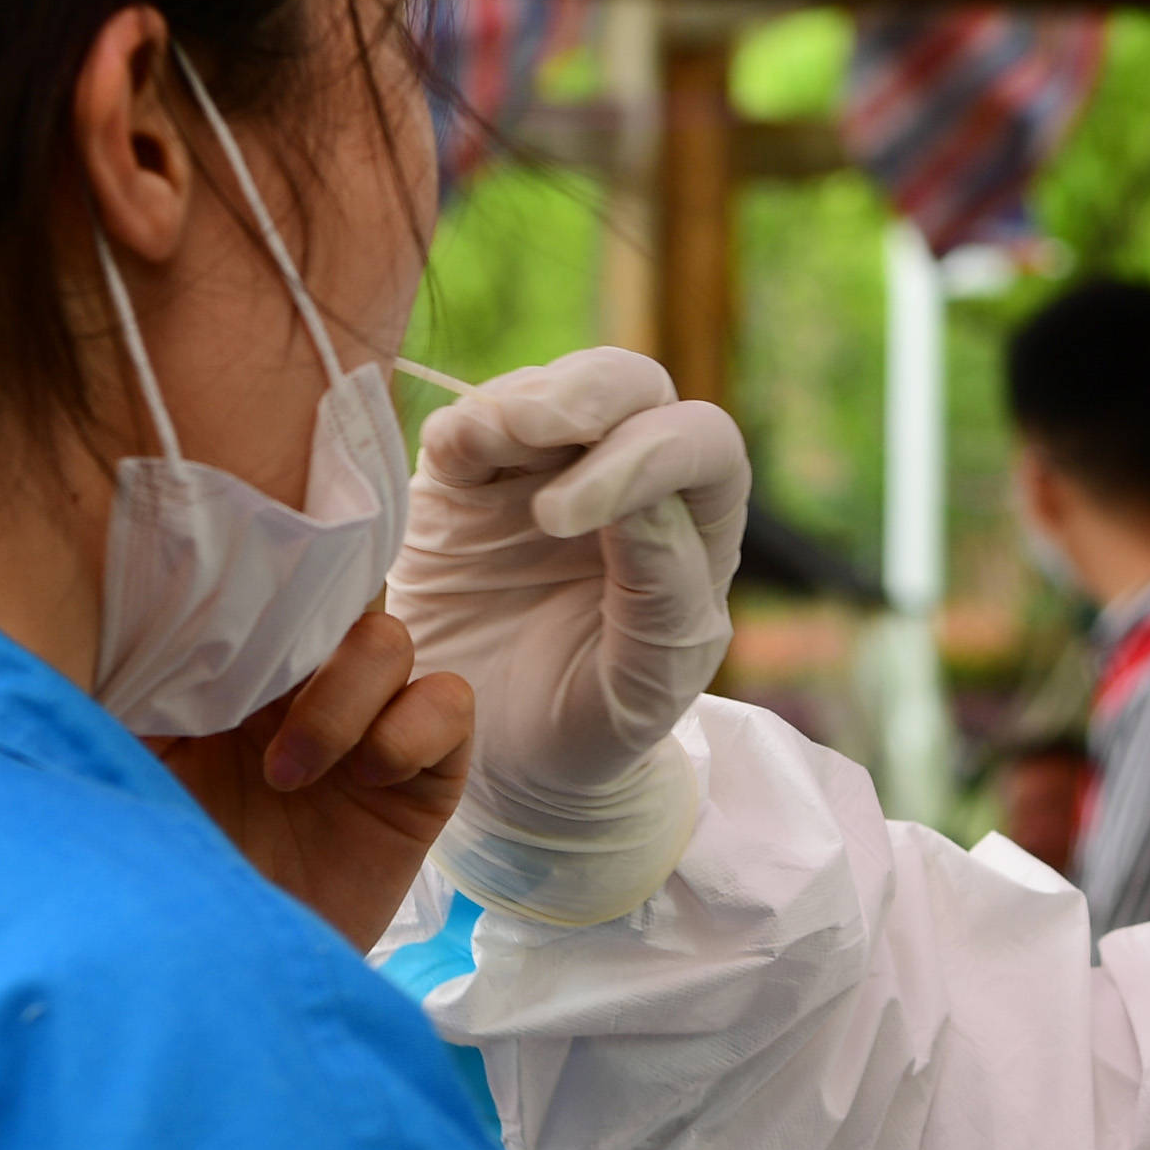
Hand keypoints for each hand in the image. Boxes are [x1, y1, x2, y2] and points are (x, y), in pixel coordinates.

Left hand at [152, 608, 474, 950]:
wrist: (216, 984)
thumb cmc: (157, 879)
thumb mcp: (122, 763)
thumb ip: (133, 682)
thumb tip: (129, 598)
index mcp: (227, 671)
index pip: (264, 581)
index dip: (258, 570)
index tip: (223, 596)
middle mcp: (299, 691)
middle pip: (334, 591)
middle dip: (299, 634)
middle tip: (249, 706)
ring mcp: (366, 729)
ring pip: (389, 640)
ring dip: (343, 696)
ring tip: (289, 775)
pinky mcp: (423, 777)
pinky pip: (448, 704)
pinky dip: (410, 730)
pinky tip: (365, 783)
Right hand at [388, 349, 749, 924]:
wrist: (495, 762)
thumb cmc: (592, 730)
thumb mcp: (643, 688)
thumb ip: (660, 596)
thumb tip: (639, 501)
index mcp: (695, 528)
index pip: (700, 446)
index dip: (642, 457)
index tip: (562, 517)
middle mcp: (627, 480)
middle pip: (632, 386)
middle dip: (587, 394)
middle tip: (531, 428)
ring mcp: (545, 472)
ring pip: (550, 387)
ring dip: (518, 402)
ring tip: (475, 446)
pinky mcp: (467, 482)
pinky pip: (470, 423)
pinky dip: (462, 426)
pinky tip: (449, 455)